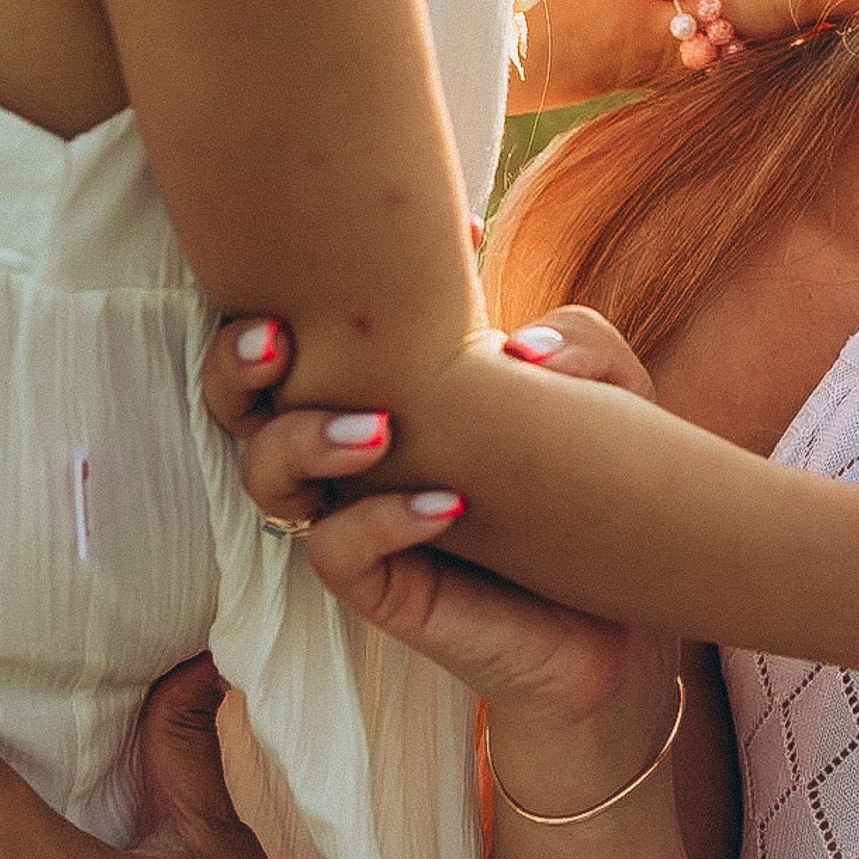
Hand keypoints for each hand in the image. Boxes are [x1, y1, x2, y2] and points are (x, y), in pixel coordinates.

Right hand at [201, 311, 656, 725]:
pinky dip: (377, 521)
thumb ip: (581, 348)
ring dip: (304, 439)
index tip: (440, 241)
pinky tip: (449, 505)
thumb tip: (521, 347)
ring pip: (266, 474)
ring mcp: (357, 516)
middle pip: (242, 398)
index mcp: (390, 385)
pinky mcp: (381, 588)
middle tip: (280, 336)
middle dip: (236, 359)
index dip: (329, 275)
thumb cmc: (602, 492)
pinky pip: (333, 551)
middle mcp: (353, 448)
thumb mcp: (615, 401)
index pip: (320, 322)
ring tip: (382, 430)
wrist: (621, 617)